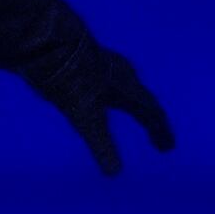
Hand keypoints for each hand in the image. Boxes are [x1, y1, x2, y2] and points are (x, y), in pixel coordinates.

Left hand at [43, 44, 174, 175]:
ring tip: (134, 108)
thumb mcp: (85, 116)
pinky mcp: (84, 58)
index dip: (159, 132)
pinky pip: (106, 78)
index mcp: (129, 87)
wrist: (47, 40)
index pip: (151, 113)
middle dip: (150, 117)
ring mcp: (103, 63)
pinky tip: (98, 88)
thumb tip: (114, 172)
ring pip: (126, 84)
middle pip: (142, 98)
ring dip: (133, 101)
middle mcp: (121, 73)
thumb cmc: (71, 79)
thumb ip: (101, 144)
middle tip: (157, 132)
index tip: (167, 148)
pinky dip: (112, 90)